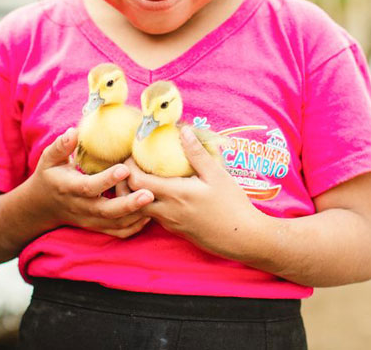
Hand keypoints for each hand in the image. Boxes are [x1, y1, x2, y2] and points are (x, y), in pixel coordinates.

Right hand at [31, 128, 152, 237]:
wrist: (42, 206)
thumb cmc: (49, 176)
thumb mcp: (49, 159)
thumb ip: (61, 146)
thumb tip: (74, 131)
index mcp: (69, 188)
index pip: (89, 187)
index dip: (106, 180)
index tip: (124, 169)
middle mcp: (81, 207)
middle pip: (106, 211)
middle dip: (129, 204)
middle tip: (149, 193)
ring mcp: (90, 220)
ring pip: (114, 223)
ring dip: (135, 216)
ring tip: (154, 202)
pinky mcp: (97, 227)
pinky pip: (117, 232)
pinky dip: (134, 227)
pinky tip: (149, 215)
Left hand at [126, 126, 259, 255]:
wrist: (243, 238)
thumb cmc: (232, 205)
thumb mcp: (216, 175)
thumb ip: (196, 153)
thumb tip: (183, 130)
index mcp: (173, 195)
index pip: (136, 181)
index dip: (128, 167)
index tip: (133, 154)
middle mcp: (166, 212)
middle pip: (132, 197)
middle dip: (127, 181)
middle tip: (134, 165)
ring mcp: (170, 223)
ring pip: (142, 209)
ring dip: (138, 193)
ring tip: (146, 175)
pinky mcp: (176, 231)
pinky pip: (154, 216)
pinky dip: (149, 203)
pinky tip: (162, 192)